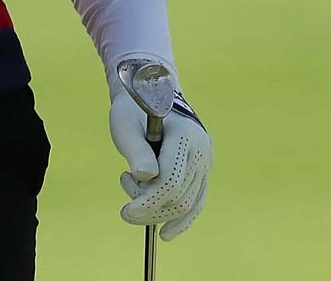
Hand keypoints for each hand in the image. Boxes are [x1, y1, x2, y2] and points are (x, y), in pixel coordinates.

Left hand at [109, 93, 209, 239]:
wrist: (151, 98)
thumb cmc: (133, 110)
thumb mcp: (125, 125)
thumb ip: (135, 150)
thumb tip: (146, 177)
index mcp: (185, 135)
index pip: (170, 181)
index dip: (148, 201)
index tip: (126, 212)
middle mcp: (202, 150)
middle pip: (180, 196)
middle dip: (151, 209)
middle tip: (126, 210)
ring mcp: (206, 162)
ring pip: (188, 203)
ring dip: (159, 212)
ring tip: (134, 199)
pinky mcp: (203, 172)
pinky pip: (197, 202)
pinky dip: (182, 220)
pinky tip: (166, 233)